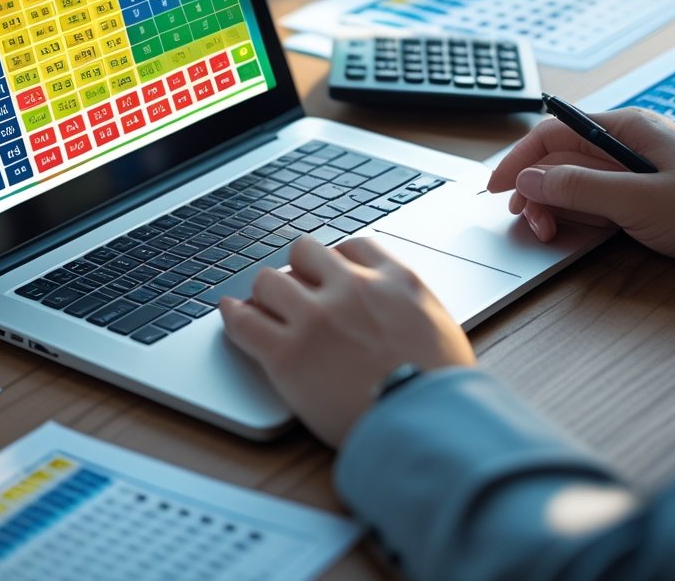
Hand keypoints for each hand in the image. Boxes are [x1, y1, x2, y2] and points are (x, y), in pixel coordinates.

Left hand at [220, 236, 475, 447]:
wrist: (426, 428)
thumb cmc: (442, 392)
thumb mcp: (443, 329)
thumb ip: (413, 307)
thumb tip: (402, 313)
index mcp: (395, 280)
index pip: (352, 247)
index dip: (334, 261)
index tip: (329, 276)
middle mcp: (352, 288)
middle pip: (305, 253)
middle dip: (299, 271)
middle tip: (296, 295)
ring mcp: (316, 318)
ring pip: (269, 280)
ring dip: (266, 293)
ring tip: (263, 308)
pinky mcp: (287, 354)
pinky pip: (244, 320)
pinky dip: (234, 315)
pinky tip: (230, 314)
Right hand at [487, 108, 674, 264]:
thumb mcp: (639, 201)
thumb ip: (580, 189)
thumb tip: (529, 181)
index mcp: (625, 128)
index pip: (552, 134)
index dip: (518, 160)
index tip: (495, 189)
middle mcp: (623, 143)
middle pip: (557, 159)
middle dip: (535, 190)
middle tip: (528, 223)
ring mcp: (629, 168)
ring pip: (571, 182)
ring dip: (553, 205)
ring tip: (549, 231)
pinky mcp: (637, 192)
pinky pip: (592, 198)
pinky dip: (575, 214)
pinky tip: (573, 230)